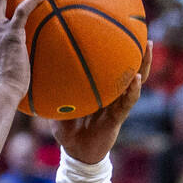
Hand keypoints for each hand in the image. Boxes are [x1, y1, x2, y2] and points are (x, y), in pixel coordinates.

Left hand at [54, 42, 152, 163]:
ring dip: (143, 64)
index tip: (118, 31)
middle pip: (129, 68)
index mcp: (100, 89)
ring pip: (136, 81)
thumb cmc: (67, 128)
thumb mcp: (57, 106)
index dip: (117, 52)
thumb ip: (51, 92)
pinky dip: (133, 90)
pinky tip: (136, 79)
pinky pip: (128, 102)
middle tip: (141, 31)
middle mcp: (111, 94)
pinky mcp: (117, 118)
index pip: (111, 67)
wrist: (75, 152)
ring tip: (146, 47)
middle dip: (137, 51)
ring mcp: (116, 104)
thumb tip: (35, 72)